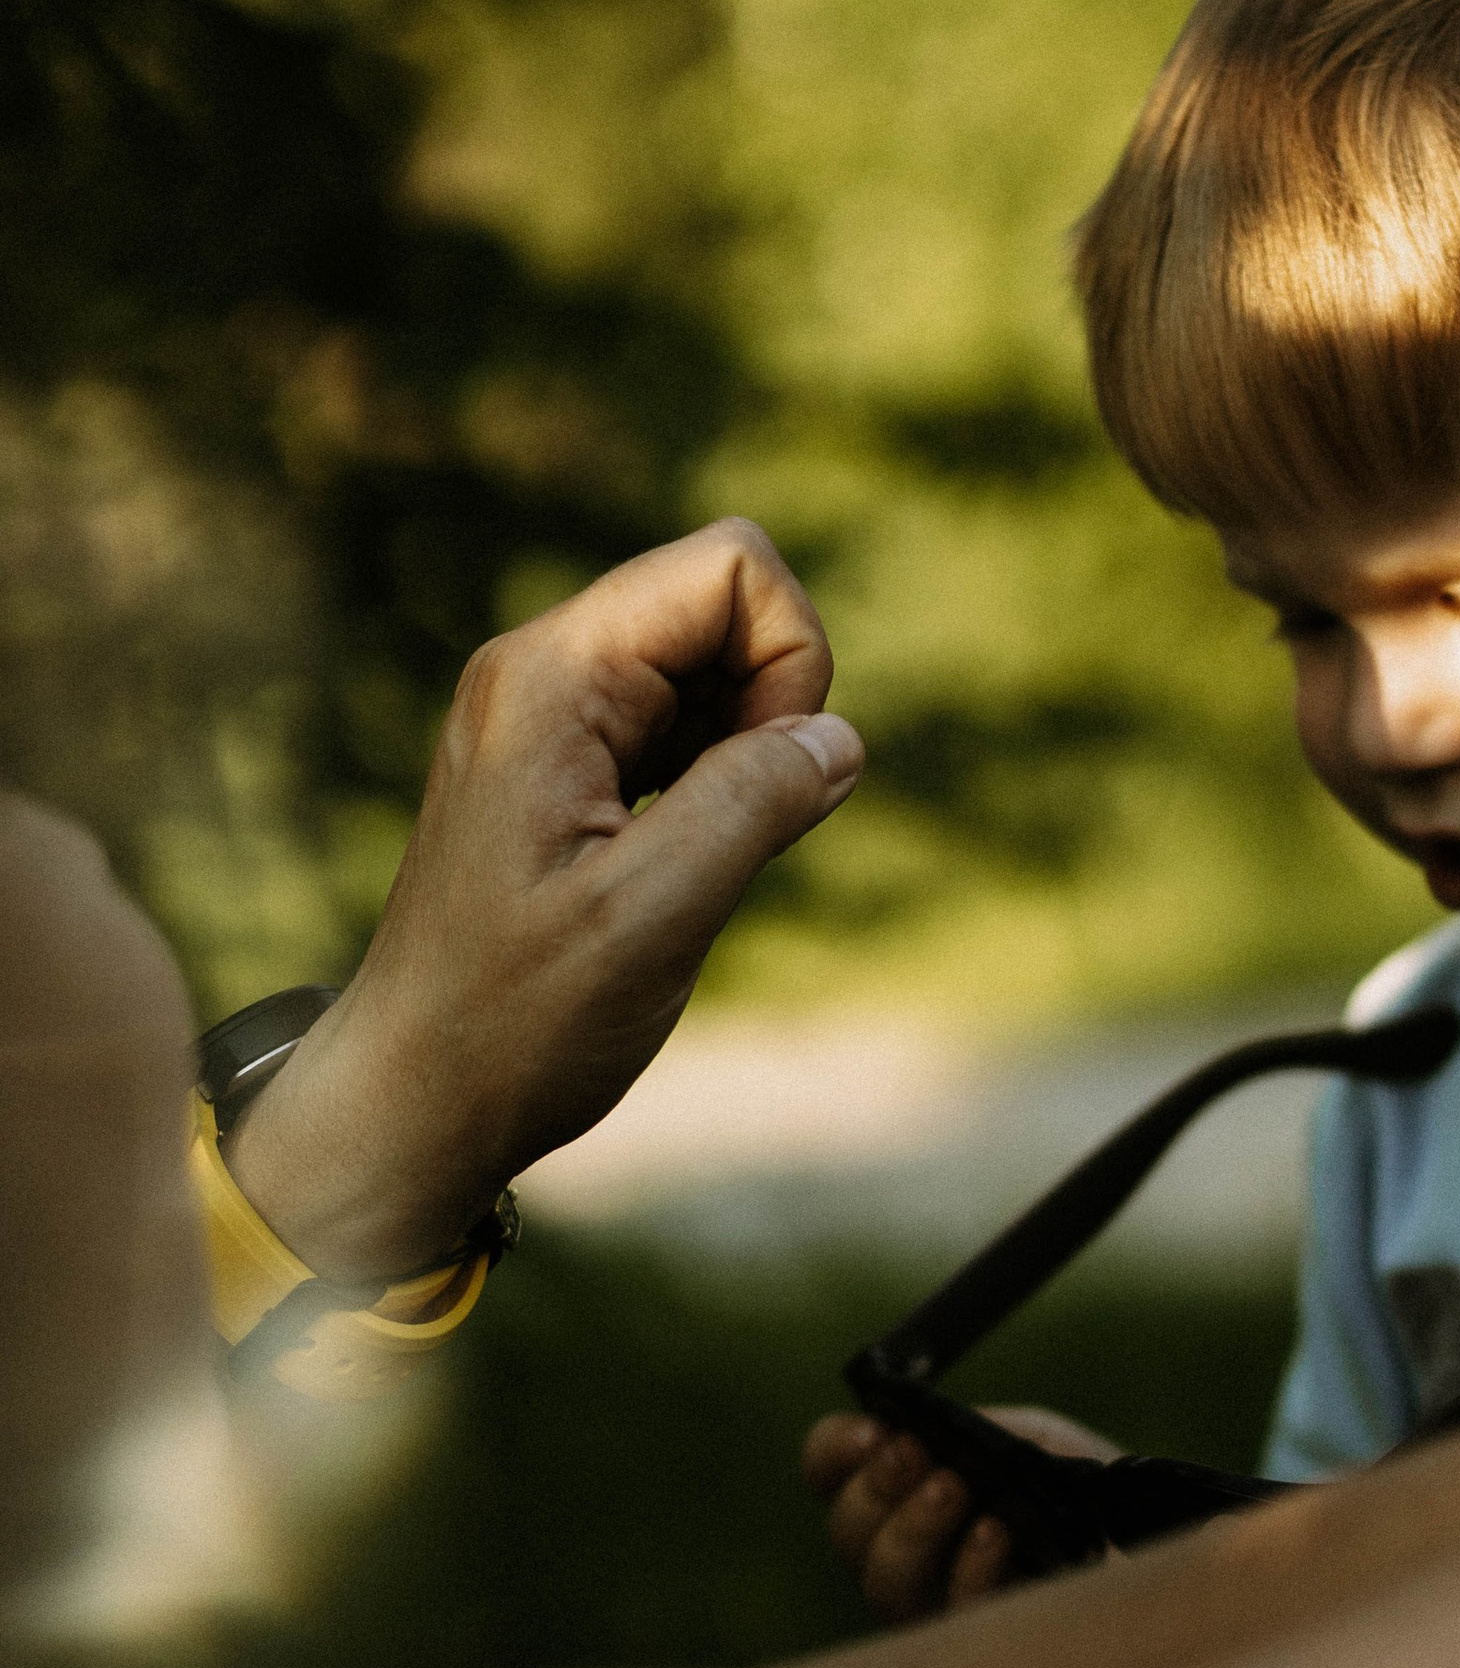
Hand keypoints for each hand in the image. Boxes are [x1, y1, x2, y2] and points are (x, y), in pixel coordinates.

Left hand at [226, 522, 863, 1282]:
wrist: (413, 1100)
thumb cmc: (513, 1021)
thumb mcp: (651, 917)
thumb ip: (752, 806)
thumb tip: (838, 738)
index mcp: (550, 679)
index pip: (727, 567)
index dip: (789, 655)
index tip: (764, 774)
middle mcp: (543, 672)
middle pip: (721, 604)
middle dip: (773, 699)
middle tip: (737, 824)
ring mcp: (551, 719)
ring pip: (709, 666)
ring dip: (746, 749)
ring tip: (701, 857)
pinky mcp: (566, 768)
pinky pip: (679, 724)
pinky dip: (715, 779)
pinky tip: (685, 863)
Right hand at [803, 1402, 1122, 1616]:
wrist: (1158, 1531)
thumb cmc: (1086, 1482)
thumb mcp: (1028, 1437)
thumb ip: (970, 1430)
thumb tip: (917, 1433)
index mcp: (902, 1491)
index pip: (831, 1475)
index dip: (832, 1453)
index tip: (869, 1429)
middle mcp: (908, 1551)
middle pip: (847, 1532)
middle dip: (873, 1487)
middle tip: (914, 1453)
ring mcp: (941, 1602)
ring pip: (882, 1583)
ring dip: (907, 1529)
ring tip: (952, 1488)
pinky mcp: (988, 1638)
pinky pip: (954, 1614)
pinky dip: (968, 1568)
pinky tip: (996, 1533)